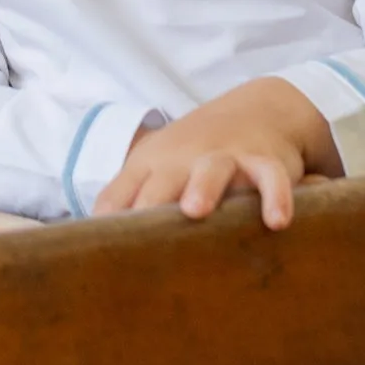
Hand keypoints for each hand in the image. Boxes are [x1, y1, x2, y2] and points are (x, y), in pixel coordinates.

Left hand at [92, 80, 343, 229]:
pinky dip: (276, 196)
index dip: (110, 220)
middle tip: (140, 236)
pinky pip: (271, 177)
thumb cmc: (192, 153)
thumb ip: (125, 201)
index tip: (99, 255)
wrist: (257, 109)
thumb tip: (88, 243)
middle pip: (162, 178)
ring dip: (203, 187)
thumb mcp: (154, 169)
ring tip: (195, 210)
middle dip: (151, 202)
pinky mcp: (264, 160)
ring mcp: (225, 156)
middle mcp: (184, 159)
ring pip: (213, 169)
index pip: (122, 193)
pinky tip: (276, 221)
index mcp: (151, 165)